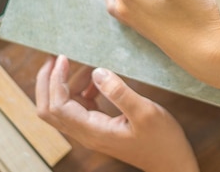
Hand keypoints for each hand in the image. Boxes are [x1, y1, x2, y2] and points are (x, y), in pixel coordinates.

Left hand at [36, 55, 198, 171]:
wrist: (172, 162)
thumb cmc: (162, 140)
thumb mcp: (145, 112)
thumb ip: (119, 91)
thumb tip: (97, 71)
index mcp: (93, 131)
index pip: (58, 106)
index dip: (56, 80)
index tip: (64, 57)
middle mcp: (86, 134)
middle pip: (50, 109)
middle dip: (47, 83)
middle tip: (55, 58)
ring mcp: (92, 131)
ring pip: (63, 107)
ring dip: (65, 84)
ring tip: (81, 63)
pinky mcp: (99, 127)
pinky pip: (79, 108)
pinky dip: (80, 90)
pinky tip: (96, 79)